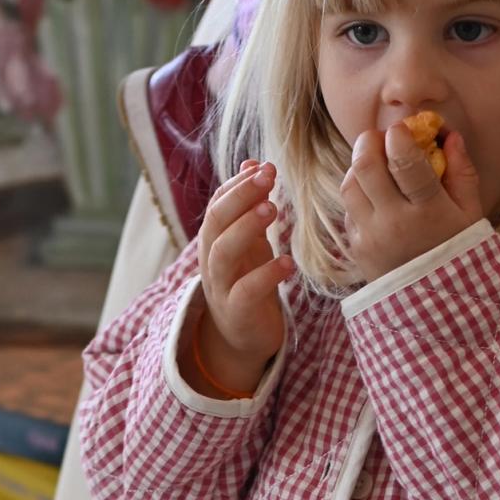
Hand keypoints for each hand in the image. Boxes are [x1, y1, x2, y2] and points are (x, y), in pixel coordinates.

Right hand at [192, 162, 292, 395]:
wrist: (242, 337)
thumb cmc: (248, 281)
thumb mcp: (250, 240)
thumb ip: (249, 206)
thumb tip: (252, 162)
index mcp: (214, 240)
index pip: (218, 204)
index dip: (237, 184)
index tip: (264, 167)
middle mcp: (211, 260)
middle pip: (216, 221)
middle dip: (240, 196)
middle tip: (268, 177)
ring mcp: (221, 287)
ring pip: (223, 253)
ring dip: (246, 228)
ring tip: (273, 210)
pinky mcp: (237, 312)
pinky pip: (246, 291)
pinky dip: (266, 276)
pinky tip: (288, 263)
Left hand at [340, 124, 483, 285]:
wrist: (437, 309)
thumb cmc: (458, 254)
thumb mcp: (471, 215)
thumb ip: (462, 173)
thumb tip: (450, 135)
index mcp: (428, 212)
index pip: (404, 161)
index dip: (399, 136)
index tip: (402, 130)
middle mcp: (394, 223)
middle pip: (366, 166)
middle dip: (369, 142)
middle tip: (380, 138)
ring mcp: (371, 237)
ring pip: (349, 185)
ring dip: (358, 166)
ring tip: (375, 164)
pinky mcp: (356, 248)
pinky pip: (348, 210)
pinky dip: (356, 194)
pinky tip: (373, 195)